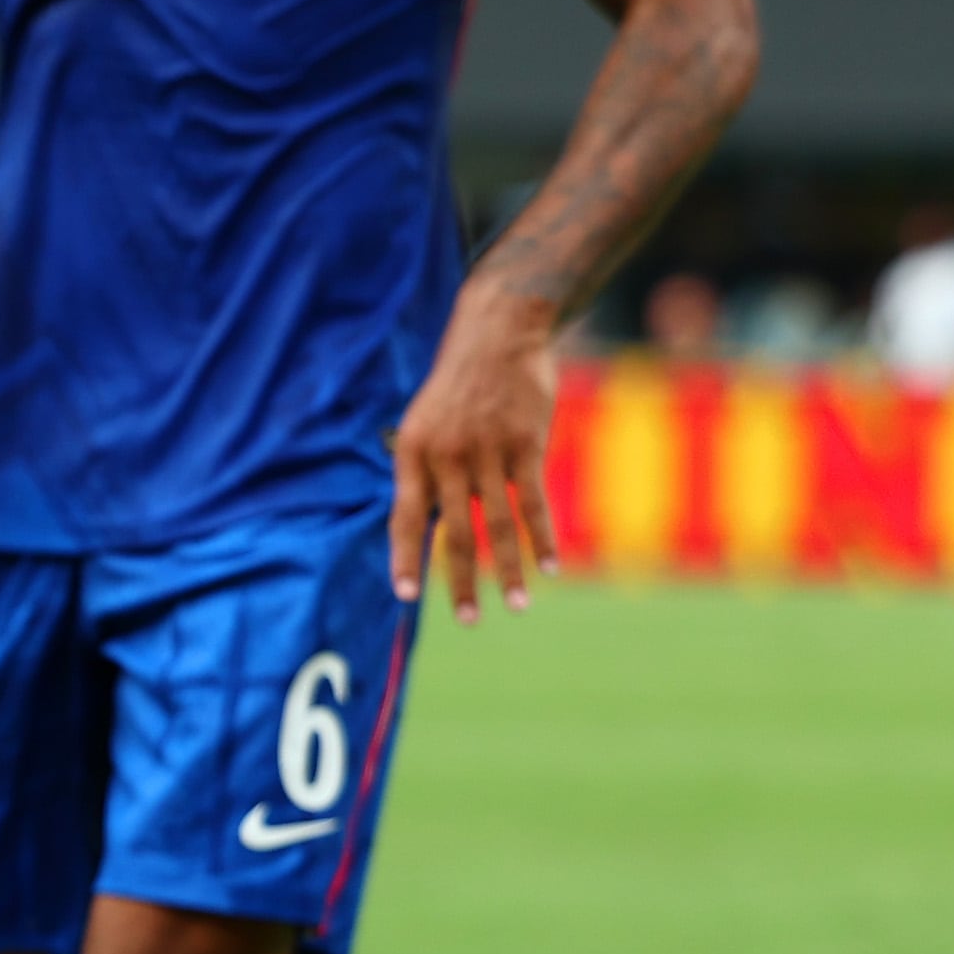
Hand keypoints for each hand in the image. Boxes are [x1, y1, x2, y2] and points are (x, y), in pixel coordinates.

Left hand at [387, 285, 560, 618]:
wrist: (497, 333)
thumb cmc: (458, 386)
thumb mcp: (424, 422)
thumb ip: (426, 473)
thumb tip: (426, 528)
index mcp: (413, 453)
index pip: (404, 517)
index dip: (405, 558)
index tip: (404, 596)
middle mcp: (447, 456)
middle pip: (454, 532)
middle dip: (460, 581)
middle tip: (466, 621)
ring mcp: (488, 451)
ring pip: (497, 525)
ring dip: (507, 571)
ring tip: (515, 607)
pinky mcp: (527, 445)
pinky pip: (534, 502)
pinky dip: (542, 539)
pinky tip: (549, 567)